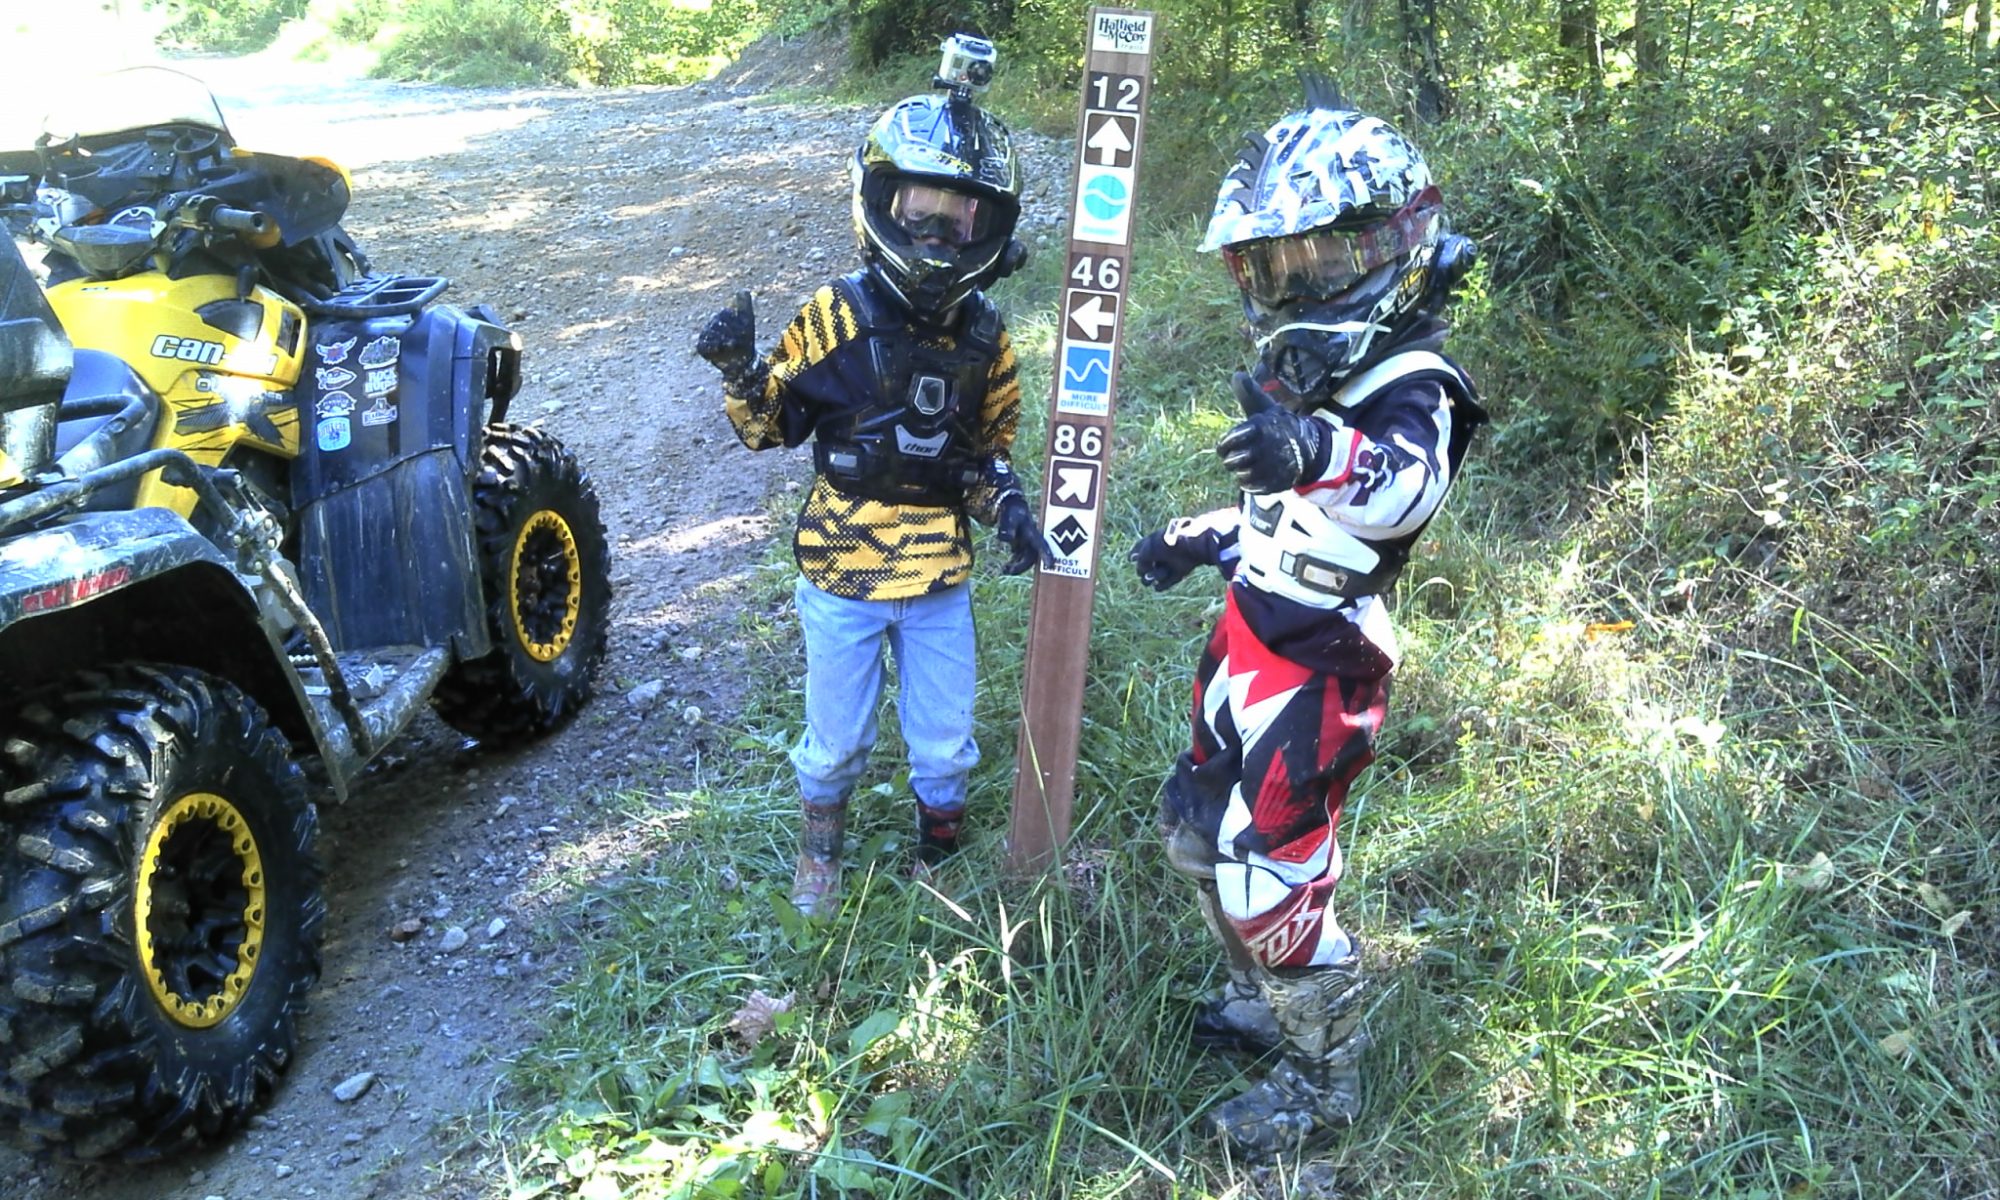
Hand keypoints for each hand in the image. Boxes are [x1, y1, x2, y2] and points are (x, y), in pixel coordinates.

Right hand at [695, 290, 757, 378]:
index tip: (744, 332)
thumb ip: (745, 305)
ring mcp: (706, 335)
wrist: (743, 360)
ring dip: (723, 340)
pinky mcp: (702, 347)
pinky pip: (702, 345)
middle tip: (738, 341)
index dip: (736, 324)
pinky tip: (720, 349)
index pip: (726, 314)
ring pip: (710, 333)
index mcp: (722, 316)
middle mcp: (712, 324)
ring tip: (732, 346)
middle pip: (718, 324)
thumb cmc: (746, 339)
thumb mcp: (748, 321)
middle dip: (730, 333)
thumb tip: (742, 289)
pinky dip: (711, 347)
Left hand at [996, 495, 1054, 575]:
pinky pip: (1021, 559)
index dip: (1047, 554)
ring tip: (1004, 570)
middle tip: (1008, 570)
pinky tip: (1005, 568)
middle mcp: (1032, 541)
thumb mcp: (1010, 517)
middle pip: (1032, 557)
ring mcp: (1028, 545)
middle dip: (1022, 566)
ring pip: (1026, 560)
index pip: (1041, 544)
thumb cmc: (1013, 512)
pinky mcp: (1023, 548)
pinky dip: (1014, 564)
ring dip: (1018, 567)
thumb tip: (1008, 539)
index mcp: (1032, 532)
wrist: (1013, 509)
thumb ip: (1008, 527)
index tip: (1051, 565)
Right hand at [1131, 522, 1210, 591]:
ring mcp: (1170, 562)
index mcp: (1154, 540)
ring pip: (1155, 574)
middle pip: (1146, 565)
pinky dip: (1162, 585)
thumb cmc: (1168, 544)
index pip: (1139, 548)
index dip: (1134, 554)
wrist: (1192, 545)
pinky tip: (1159, 585)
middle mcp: (1161, 552)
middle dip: (1143, 570)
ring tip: (1159, 573)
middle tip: (1146, 570)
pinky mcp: (1179, 572)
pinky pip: (1166, 583)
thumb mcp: (1149, 550)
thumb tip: (1140, 572)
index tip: (1130, 558)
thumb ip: (1140, 561)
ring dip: (1154, 576)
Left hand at [1215, 370, 1328, 493]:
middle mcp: (1263, 448)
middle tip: (1239, 455)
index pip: (1228, 441)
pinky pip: (1249, 486)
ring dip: (1241, 470)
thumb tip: (1236, 375)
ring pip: (1239, 475)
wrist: (1307, 449)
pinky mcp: (1274, 483)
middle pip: (1230, 461)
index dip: (1225, 444)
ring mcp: (1269, 468)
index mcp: (1258, 428)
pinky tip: (1257, 473)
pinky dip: (1250, 482)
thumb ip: (1248, 394)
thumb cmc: (1279, 427)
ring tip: (1251, 463)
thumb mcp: (1265, 408)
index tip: (1227, 444)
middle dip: (1231, 458)